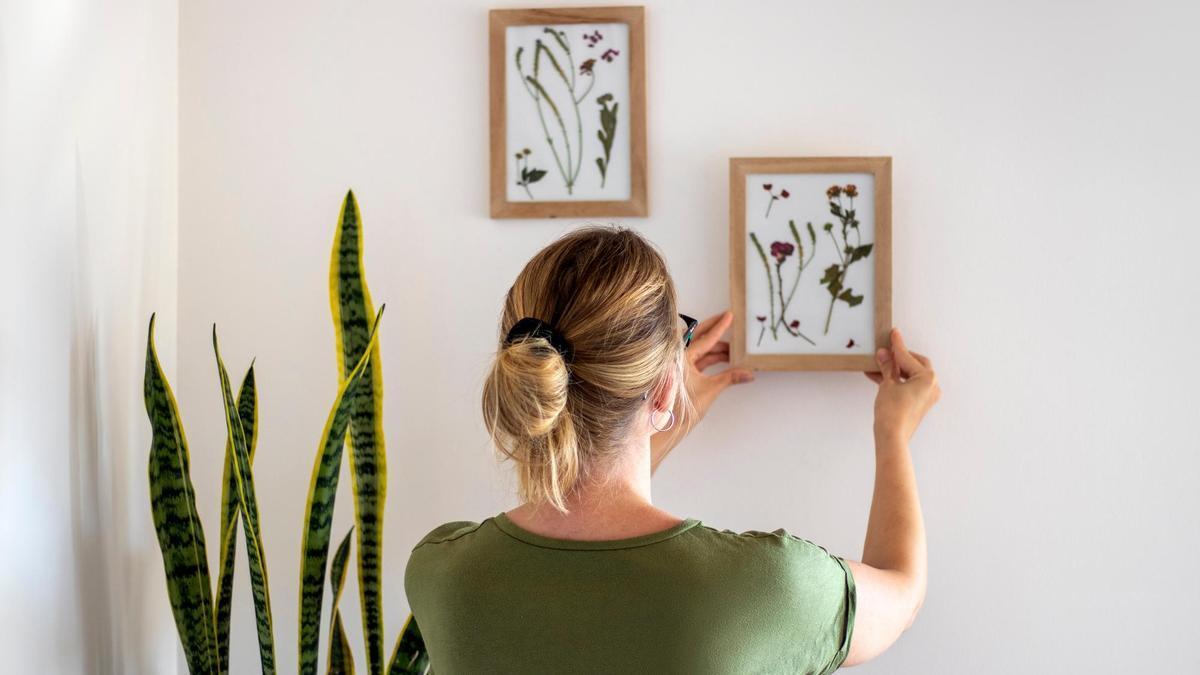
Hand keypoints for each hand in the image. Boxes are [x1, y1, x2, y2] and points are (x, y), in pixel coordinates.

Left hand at [651, 311, 752, 472]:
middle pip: (699, 338)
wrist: (668, 428)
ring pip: (700, 350)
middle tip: (728, 319)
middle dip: (715, 329)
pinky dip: (712, 359)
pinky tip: (726, 359)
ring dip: (717, 349)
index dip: (719, 327)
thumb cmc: (682, 410)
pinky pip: (699, 360)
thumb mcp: (710, 390)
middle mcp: (678, 358)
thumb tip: (749, 373)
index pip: (704, 338)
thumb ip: (730, 378)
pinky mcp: (682, 374)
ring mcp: (679, 366)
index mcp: (681, 358)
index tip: (730, 316)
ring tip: (734, 348)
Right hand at [866, 328, 939, 443]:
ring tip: (877, 365)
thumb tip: (884, 353)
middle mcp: (932, 386)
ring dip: (895, 370)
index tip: (893, 334)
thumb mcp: (888, 384)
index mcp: (928, 378)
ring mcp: (927, 396)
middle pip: (914, 364)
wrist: (892, 437)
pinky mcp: (919, 404)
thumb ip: (888, 366)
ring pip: (910, 375)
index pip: (908, 357)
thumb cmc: (893, 412)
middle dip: (898, 358)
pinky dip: (897, 381)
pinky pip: (908, 386)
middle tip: (885, 351)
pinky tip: (880, 377)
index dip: (897, 345)